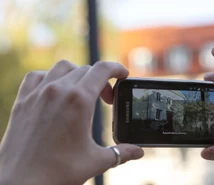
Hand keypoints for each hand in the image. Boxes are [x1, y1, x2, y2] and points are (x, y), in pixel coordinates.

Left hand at [0, 60, 143, 184]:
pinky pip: (37, 76)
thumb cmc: (57, 172)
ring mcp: (38, 93)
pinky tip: (55, 90)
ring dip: (78, 74)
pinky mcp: (22, 100)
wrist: (20, 183)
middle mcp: (58, 90)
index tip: (123, 75)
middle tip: (106, 100)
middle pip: (86, 70)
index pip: (103, 70)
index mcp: (79, 100)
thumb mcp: (95, 161)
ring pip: (63, 68)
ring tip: (83, 92)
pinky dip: (50, 77)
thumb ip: (120, 153)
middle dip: (102, 81)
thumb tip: (138, 152)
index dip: (117, 69)